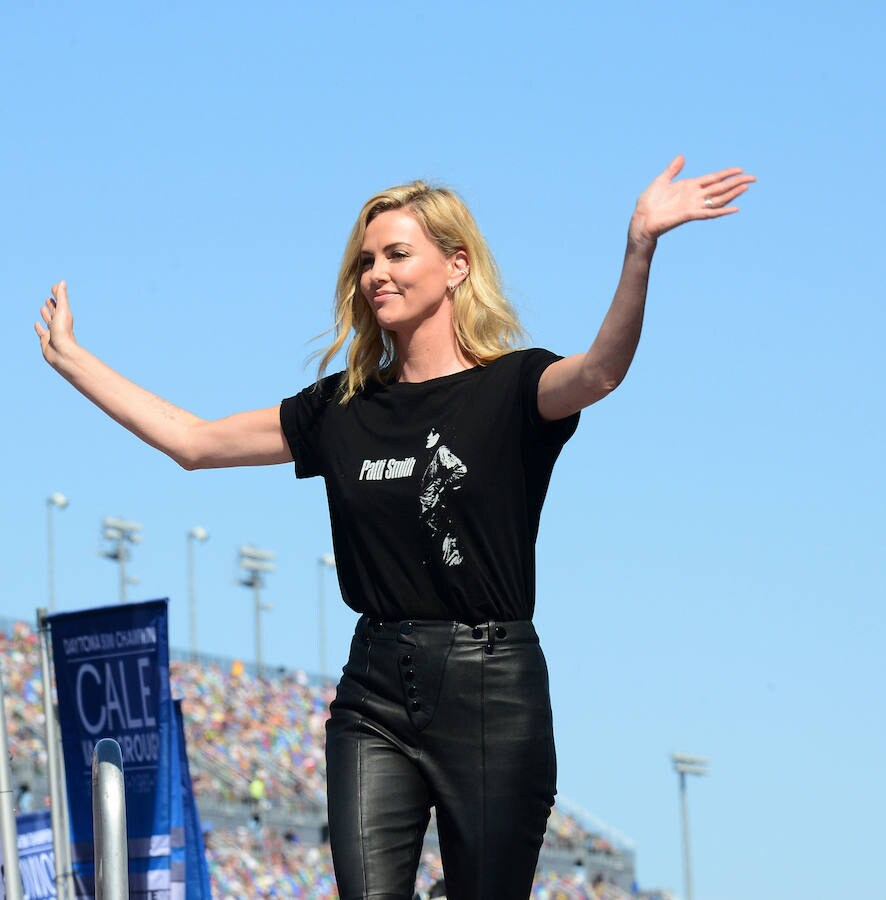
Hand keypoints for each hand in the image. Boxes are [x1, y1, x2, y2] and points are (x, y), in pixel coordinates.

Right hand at [35, 280, 76, 365]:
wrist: (62, 353)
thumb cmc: (63, 332)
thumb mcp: (62, 311)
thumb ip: (61, 296)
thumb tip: (62, 281)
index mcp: (64, 316)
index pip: (60, 302)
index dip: (57, 295)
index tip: (55, 288)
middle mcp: (59, 323)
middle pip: (55, 311)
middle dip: (52, 304)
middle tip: (50, 298)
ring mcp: (52, 332)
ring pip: (48, 320)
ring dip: (46, 314)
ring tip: (43, 308)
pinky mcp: (46, 340)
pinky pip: (41, 332)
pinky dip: (39, 327)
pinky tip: (36, 324)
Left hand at [629, 155, 755, 246]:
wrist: (641, 218)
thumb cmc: (648, 202)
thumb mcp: (661, 181)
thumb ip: (673, 169)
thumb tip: (682, 157)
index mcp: (689, 186)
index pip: (713, 178)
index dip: (726, 174)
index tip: (740, 169)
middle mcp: (694, 196)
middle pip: (720, 188)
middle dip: (736, 183)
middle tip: (753, 178)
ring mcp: (693, 205)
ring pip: (718, 199)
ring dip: (733, 194)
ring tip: (747, 187)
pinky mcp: (689, 214)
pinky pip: (709, 213)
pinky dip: (722, 211)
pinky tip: (735, 208)